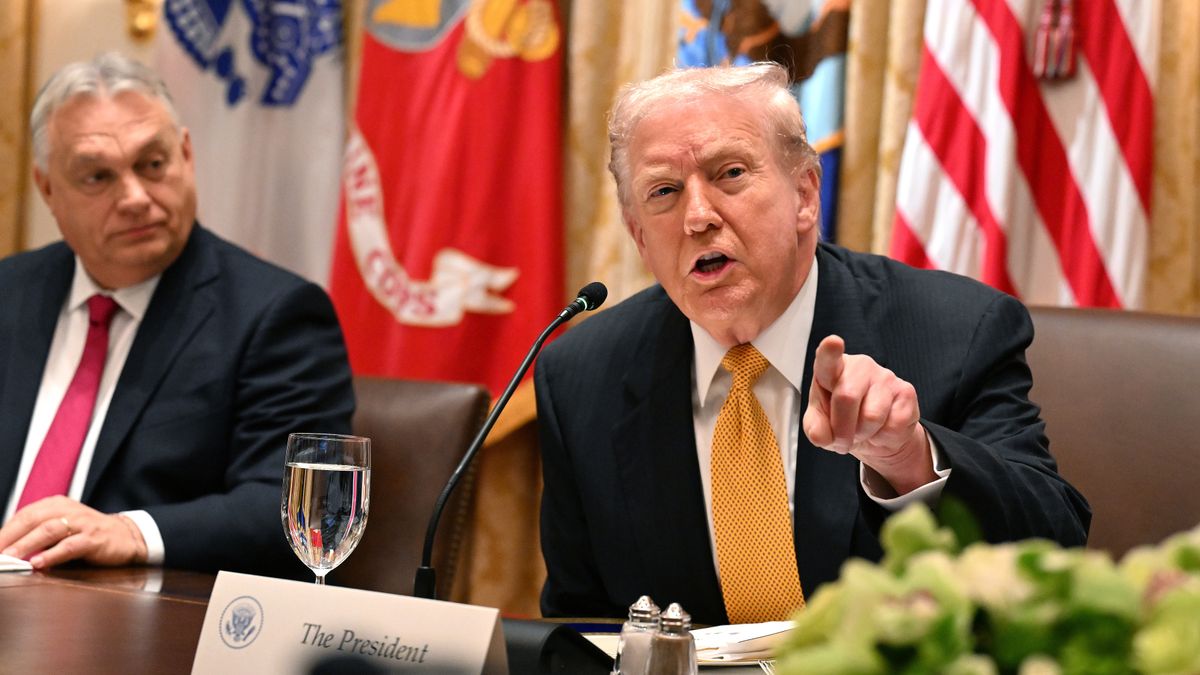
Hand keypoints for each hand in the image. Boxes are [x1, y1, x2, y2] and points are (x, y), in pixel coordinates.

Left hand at [0, 496, 147, 568]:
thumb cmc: (87, 534)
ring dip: (25, 545)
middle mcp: (68, 509)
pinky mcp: (94, 539)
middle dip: (8, 537)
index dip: (4, 531)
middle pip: (31, 519)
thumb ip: (37, 535)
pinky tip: (38, 563)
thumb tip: (7, 549)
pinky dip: (52, 555)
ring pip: (48, 530)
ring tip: (8, 558)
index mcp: (56, 504)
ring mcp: (82, 523)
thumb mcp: (61, 528)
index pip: (23, 515)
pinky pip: (70, 545)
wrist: (126, 536)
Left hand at [802, 335, 934, 495]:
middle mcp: (860, 367)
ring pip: (871, 416)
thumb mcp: (821, 426)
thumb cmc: (844, 420)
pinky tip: (881, 429)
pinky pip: (893, 425)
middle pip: (847, 397)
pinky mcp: (906, 392)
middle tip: (842, 440)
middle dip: (842, 429)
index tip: (833, 342)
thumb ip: (815, 428)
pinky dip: (883, 437)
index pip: (829, 358)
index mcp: (833, 369)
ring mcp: (885, 376)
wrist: (876, 435)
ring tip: (862, 431)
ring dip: (863, 434)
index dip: (830, 351)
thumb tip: (821, 436)